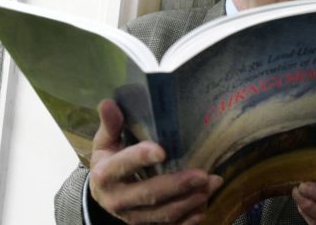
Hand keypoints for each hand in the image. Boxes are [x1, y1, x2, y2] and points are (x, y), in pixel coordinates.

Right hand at [89, 100, 222, 223]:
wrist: (103, 193)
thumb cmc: (109, 160)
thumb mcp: (105, 142)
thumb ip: (111, 124)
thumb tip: (108, 102)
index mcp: (105, 175)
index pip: (123, 165)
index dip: (141, 158)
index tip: (162, 150)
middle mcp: (117, 200)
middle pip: (149, 194)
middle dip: (178, 185)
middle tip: (203, 174)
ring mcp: (132, 217)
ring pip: (163, 214)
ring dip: (190, 201)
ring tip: (212, 184)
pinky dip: (188, 220)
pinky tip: (204, 207)